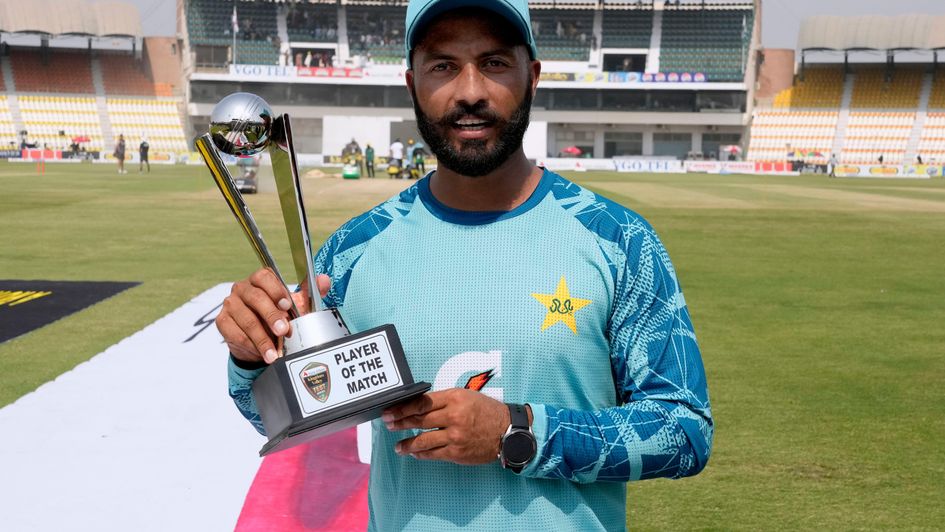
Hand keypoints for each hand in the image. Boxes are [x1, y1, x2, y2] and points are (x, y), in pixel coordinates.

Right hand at [215, 268, 330, 364]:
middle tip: (283, 330)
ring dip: (262, 338)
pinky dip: (250, 345)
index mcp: (259, 280)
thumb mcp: (294, 305)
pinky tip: (261, 353)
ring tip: (274, 352)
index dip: (275, 289)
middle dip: (271, 316)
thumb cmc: (276, 316)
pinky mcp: (223, 322)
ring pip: (246, 319)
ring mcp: (230, 305)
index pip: (263, 276)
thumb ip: (308, 293)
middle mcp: (242, 289)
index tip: (286, 304)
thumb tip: (324, 280)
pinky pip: (235, 334)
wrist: (258, 339)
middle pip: (255, 298)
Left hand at [381, 388, 509, 464]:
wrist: (508, 431)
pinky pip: (433, 454)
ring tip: (398, 446)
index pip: (421, 402)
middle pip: (418, 420)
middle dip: (400, 423)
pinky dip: (422, 454)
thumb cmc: (487, 411)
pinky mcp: (457, 453)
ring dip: (407, 444)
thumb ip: (443, 400)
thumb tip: (417, 405)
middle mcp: (454, 416)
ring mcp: (455, 436)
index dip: (402, 408)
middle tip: (388, 424)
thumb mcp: (466, 396)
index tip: (390, 411)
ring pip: (423, 440)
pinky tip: (415, 453)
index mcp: (454, 398)